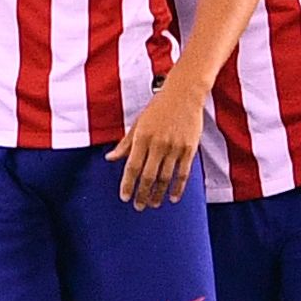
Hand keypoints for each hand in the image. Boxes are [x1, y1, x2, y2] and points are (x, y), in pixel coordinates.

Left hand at [106, 78, 204, 209]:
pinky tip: (173, 197)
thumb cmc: (158, 107)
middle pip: (148, 176)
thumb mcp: (138, 123)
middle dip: (142, 194)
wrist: (184, 93)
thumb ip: (125, 143)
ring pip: (166, 177)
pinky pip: (183, 173)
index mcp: (142, 137)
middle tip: (139, 206)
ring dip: (158, 194)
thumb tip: (110, 158)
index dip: (128, 184)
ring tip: (153, 204)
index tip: (124, 197)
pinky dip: (178, 187)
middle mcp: (158, 143)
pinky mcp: (190, 148)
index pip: (132, 166)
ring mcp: (175, 147)